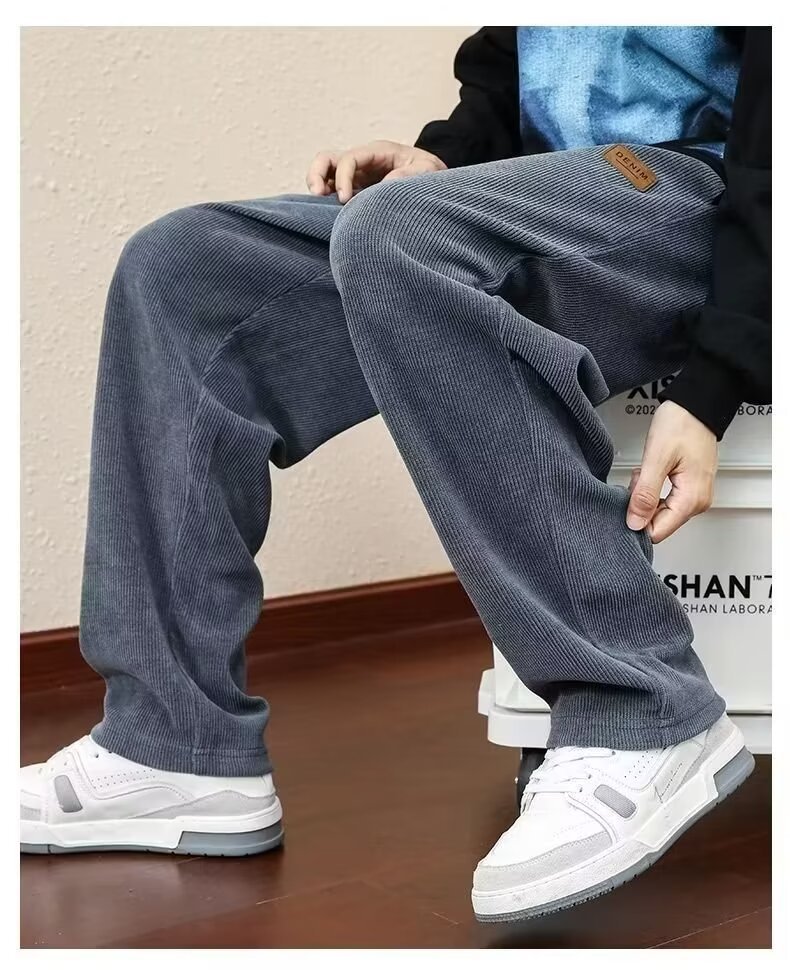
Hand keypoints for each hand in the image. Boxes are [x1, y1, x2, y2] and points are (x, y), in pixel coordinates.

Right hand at [306, 139, 445, 202]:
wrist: (432, 179)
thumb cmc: (429, 172)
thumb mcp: (426, 170)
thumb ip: (407, 176)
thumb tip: (384, 185)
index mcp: (377, 152)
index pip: (349, 159)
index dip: (342, 178)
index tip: (344, 200)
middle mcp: (362, 161)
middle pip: (327, 159)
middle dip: (316, 174)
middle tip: (317, 196)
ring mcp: (356, 175)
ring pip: (325, 173)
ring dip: (317, 186)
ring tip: (318, 205)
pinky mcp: (355, 189)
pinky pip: (332, 190)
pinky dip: (325, 199)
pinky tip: (328, 213)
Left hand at [626, 401, 717, 542]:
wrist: (695, 406)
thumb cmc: (680, 425)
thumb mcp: (656, 459)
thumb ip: (645, 494)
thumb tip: (635, 523)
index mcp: (691, 500)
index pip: (658, 532)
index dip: (636, 520)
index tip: (629, 497)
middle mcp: (697, 503)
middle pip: (658, 523)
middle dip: (640, 504)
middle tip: (638, 478)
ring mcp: (695, 496)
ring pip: (659, 511)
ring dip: (645, 495)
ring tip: (645, 472)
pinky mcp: (690, 488)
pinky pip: (664, 499)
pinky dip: (651, 488)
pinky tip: (650, 472)